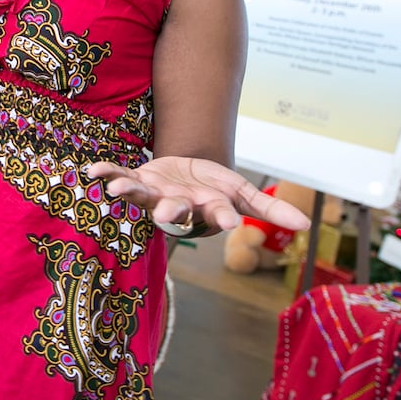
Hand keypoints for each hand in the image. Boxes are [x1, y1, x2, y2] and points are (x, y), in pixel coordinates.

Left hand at [86, 157, 312, 236]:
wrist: (185, 176)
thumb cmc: (214, 189)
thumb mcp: (242, 194)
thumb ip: (269, 212)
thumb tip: (308, 228)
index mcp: (205, 210)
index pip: (217, 216)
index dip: (221, 218)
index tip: (227, 221)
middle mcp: (177, 206)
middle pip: (174, 212)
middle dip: (171, 213)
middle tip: (168, 213)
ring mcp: (154, 194)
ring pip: (140, 196)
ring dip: (128, 192)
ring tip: (114, 188)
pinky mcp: (136, 178)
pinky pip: (118, 175)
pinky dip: (105, 173)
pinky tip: (91, 171)